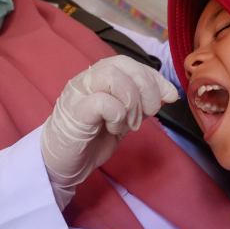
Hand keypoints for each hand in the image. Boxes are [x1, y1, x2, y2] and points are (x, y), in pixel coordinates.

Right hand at [41, 56, 177, 208]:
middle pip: (123, 64)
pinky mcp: (74, 112)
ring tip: (130, 124)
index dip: (154, 76)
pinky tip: (113, 130)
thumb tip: (169, 92)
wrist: (60, 165)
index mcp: (98, 78)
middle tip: (149, 113)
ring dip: (132, 101)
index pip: (130, 63)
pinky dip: (117, 116)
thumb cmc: (90, 140)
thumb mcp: (124, 119)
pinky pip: (103, 102)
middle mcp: (86, 79)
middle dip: (146, 87)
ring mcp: (78, 93)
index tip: (169, 95)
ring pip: (113, 76)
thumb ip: (142, 104)